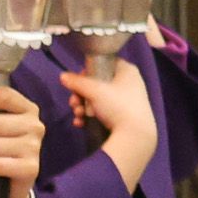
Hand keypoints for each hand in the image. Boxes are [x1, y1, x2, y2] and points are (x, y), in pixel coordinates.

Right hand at [58, 62, 157, 192]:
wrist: (134, 135)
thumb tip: (62, 76)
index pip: (105, 62)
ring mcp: (126, 100)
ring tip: (78, 114)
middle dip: (81, 94)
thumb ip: (76, 82)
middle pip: (97, 82)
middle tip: (74, 102)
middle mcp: (128, 83)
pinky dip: (90, 115)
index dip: (89, 70)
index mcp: (127, 71)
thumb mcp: (94, 91)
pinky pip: (103, 110)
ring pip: (97, 98)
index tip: (78, 80)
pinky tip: (81, 122)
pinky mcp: (123, 115)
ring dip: (82, 106)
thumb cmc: (117, 105)